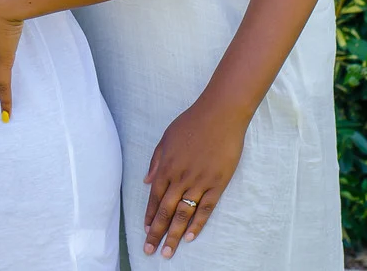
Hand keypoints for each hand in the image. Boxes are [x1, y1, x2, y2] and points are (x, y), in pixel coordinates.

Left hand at [142, 101, 246, 258]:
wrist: (220, 114)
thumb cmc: (191, 122)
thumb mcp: (166, 137)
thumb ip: (156, 161)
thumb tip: (145, 181)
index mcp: (166, 166)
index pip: (154, 197)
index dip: (150, 216)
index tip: (145, 231)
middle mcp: (180, 177)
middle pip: (166, 211)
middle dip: (157, 233)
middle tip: (150, 251)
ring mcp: (200, 182)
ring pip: (184, 214)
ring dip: (174, 234)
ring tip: (167, 252)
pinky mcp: (218, 183)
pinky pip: (206, 208)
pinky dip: (197, 224)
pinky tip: (190, 237)